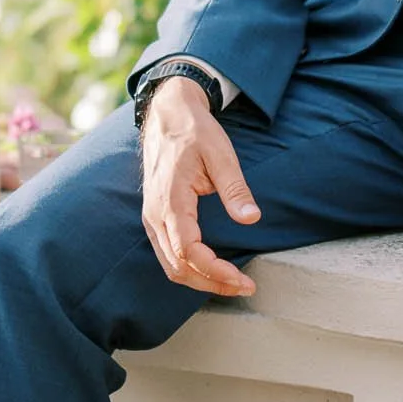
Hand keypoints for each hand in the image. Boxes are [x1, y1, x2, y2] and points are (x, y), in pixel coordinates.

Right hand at [139, 77, 259, 296]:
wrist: (167, 114)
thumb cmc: (194, 132)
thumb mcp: (221, 154)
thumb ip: (235, 189)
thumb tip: (251, 219)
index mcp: (170, 200)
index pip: (189, 251)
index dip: (215, 271)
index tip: (242, 279)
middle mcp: (155, 214)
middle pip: (177, 267)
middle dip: (211, 283)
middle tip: (244, 287)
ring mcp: (151, 217)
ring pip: (170, 265)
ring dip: (200, 281)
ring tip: (232, 283)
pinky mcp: (155, 217)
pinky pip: (167, 254)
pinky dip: (189, 269)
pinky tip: (212, 269)